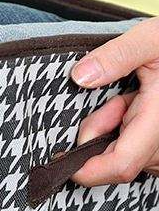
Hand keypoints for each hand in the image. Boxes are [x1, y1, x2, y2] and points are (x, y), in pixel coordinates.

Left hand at [71, 17, 158, 185]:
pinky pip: (139, 148)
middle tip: (110, 100)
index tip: (61, 159)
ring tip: (127, 97)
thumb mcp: (149, 40)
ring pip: (126, 153)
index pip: (121, 164)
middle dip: (99, 132)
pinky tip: (135, 104)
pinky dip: (125, 128)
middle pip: (117, 158)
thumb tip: (80, 77)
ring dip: (113, 129)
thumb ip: (116, 56)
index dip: (87, 170)